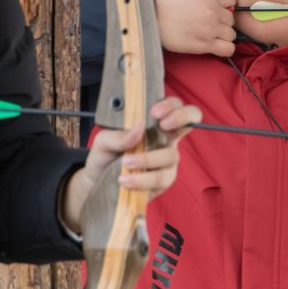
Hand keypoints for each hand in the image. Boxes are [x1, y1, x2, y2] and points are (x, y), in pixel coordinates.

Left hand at [60, 96, 199, 231]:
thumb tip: (138, 129)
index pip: (174, 107)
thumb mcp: (103, 141)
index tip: (155, 113)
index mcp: (152, 125)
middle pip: (190, 122)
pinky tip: (127, 180)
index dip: (171, 106)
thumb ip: (118, 135)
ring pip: (171, 155)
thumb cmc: (105, 156)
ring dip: (147, 159)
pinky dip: (143, 180)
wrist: (98, 182)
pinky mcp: (163, 181)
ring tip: (125, 163)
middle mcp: (165, 140)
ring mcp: (167, 161)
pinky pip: (161, 178)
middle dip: (181, 118)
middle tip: (163, 124)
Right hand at [156, 0, 235, 56]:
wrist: (152, 20)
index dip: (225, 5)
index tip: (218, 9)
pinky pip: (228, 49)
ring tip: (211, 34)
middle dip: (222, 21)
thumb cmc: (167, 3)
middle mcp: (212, 11)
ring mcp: (210, 29)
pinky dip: (226, 48)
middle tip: (210, 22)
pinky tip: (218, 46)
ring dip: (223, 35)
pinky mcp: (205, 45)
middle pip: (231, 19)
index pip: (231, 0)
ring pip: (231, 34)